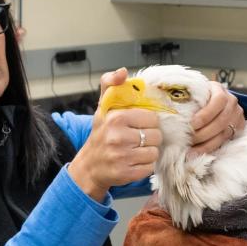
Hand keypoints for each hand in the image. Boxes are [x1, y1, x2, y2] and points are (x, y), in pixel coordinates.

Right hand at [68, 67, 161, 200]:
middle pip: (156, 136)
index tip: (139, 125)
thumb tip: (123, 71)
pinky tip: (134, 161)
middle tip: (138, 139)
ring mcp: (122, 157)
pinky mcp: (126, 174)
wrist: (90, 166)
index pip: (152, 118)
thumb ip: (111, 85)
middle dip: (150, 137)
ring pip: (154, 152)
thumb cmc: (100, 134)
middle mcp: (118, 137)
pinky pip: (150, 167)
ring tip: (135, 150)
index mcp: (116, 118)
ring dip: (148, 152)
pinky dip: (145, 165)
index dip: (148, 122)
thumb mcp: (103, 107)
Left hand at [189, 82, 244, 154]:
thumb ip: (184, 96)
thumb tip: (162, 93)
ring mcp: (236, 116)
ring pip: (223, 134)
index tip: (191, 124)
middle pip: (221, 121)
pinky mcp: (237, 129)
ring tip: (191, 151)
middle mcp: (231, 102)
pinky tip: (197, 153)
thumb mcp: (193, 92)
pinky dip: (209, 148)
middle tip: (188, 140)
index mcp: (219, 90)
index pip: (218, 101)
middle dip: (203, 133)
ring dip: (206, 144)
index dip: (205, 114)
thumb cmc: (198, 97)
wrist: (214, 101)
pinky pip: (224, 141)